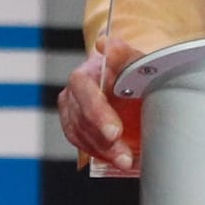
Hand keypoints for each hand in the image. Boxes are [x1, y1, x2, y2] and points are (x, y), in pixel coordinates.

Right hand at [57, 33, 141, 169]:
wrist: (125, 79)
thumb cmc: (129, 69)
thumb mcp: (133, 59)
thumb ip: (123, 53)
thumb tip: (104, 43)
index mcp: (84, 75)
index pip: (85, 93)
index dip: (98, 114)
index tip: (115, 132)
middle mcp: (72, 94)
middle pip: (81, 120)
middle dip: (103, 140)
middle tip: (124, 156)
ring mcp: (71, 112)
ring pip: (80, 135)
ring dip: (103, 152)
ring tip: (125, 162)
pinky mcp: (75, 127)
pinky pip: (82, 144)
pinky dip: (98, 153)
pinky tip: (114, 160)